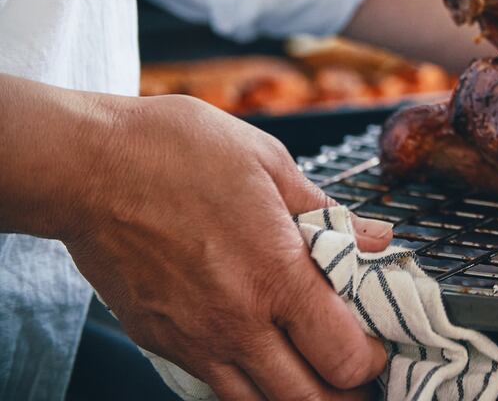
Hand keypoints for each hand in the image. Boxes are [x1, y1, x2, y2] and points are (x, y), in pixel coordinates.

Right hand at [63, 93, 391, 399]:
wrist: (86, 167)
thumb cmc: (176, 152)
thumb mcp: (269, 164)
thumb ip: (327, 212)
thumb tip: (378, 238)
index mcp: (276, 274)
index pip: (344, 355)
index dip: (373, 361)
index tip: (380, 345)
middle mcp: (237, 321)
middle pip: (308, 399)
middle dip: (344, 395)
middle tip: (358, 377)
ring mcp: (195, 340)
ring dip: (297, 398)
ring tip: (317, 377)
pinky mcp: (161, 342)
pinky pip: (216, 388)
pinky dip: (249, 387)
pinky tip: (264, 362)